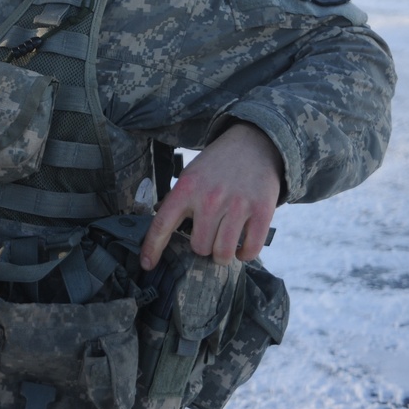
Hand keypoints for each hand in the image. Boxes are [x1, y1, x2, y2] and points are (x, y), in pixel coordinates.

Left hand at [140, 122, 283, 269]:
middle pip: (199, 246)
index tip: (148, 265)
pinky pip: (249, 249)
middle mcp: (209, 198)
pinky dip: (244, 254)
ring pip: (221, 252)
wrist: (253, 144)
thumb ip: (177, 201)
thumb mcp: (189, 176)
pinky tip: (241, 248)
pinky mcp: (261, 211)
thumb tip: (161, 230)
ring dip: (222, 255)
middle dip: (203, 247)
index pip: (162, 224)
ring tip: (223, 245)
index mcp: (186, 188)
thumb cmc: (217, 165)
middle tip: (209, 236)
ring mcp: (236, 205)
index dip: (152, 248)